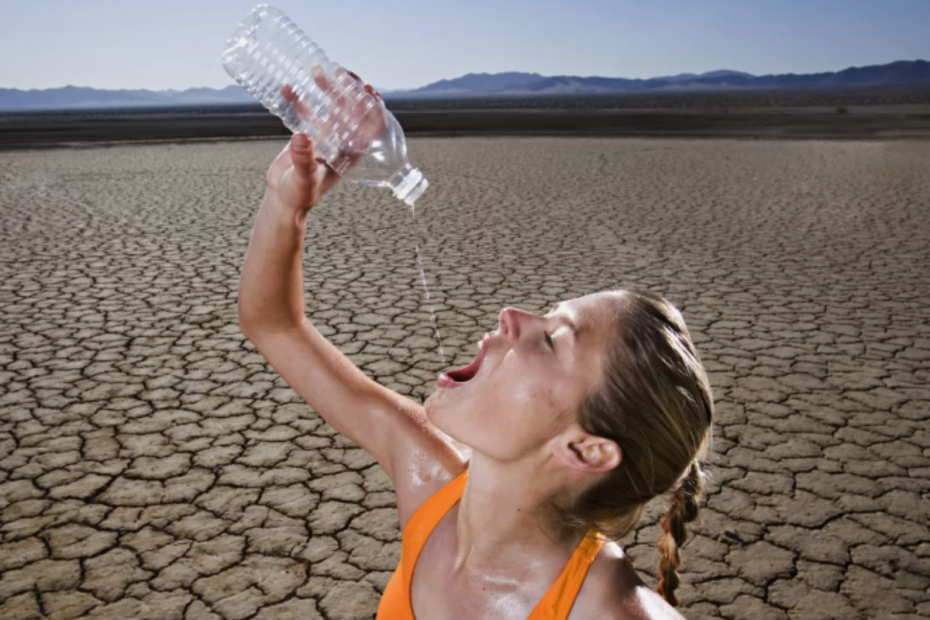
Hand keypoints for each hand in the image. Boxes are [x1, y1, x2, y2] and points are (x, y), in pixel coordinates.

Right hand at [264, 68, 385, 212]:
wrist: (282, 200)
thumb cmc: (299, 195)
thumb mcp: (304, 178)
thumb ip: (303, 160)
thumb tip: (302, 137)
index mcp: (350, 153)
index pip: (370, 127)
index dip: (373, 107)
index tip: (367, 89)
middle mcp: (341, 142)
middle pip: (352, 110)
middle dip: (347, 89)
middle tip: (338, 71)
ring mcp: (325, 136)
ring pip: (331, 106)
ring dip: (326, 87)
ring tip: (315, 70)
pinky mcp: (307, 134)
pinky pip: (306, 111)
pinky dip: (298, 98)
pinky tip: (287, 87)